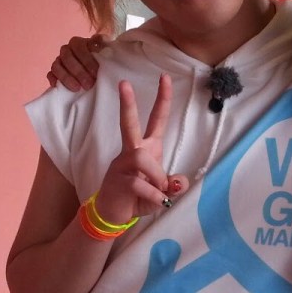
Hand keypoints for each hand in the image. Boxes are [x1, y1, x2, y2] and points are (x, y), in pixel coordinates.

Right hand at [47, 33, 106, 88]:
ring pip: (56, 66)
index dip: (86, 60)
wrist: (94, 71)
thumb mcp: (104, 51)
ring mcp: (58, 61)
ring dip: (67, 78)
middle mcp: (66, 50)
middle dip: (78, 72)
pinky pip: (50, 75)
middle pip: (67, 57)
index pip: (78, 47)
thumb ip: (103, 44)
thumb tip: (101, 39)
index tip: (96, 72)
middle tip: (88, 84)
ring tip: (77, 88)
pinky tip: (62, 89)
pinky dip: (54, 81)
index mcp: (77, 43)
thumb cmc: (99, 60)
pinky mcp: (54, 73)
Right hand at [94, 75, 188, 224]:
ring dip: (157, 177)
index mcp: (147, 148)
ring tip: (159, 192)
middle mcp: (132, 151)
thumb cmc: (138, 197)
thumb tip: (178, 183)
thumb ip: (174, 185)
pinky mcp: (117, 180)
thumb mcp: (162, 192)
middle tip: (123, 82)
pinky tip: (156, 202)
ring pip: (142, 158)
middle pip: (129, 124)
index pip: (156, 120)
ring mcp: (122, 164)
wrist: (113, 214)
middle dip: (127, 104)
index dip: (162, 100)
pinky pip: (140, 183)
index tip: (165, 78)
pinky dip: (153, 195)